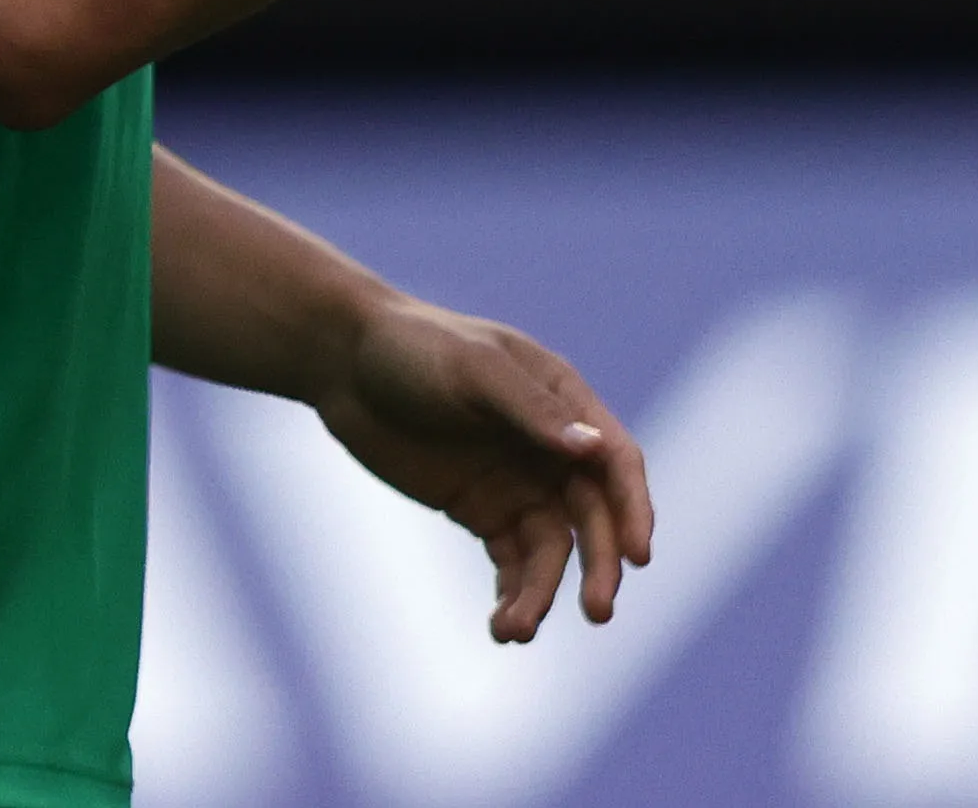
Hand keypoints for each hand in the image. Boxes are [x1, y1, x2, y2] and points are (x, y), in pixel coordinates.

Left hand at [314, 296, 653, 641]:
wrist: (339, 361)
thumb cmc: (410, 346)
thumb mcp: (471, 369)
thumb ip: (529, 409)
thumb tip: (592, 449)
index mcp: (562, 401)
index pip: (615, 462)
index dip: (633, 509)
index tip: (638, 557)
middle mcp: (551, 449)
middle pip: (592, 517)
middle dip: (599, 566)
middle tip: (597, 611)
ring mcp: (517, 483)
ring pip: (551, 551)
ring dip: (543, 593)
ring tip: (517, 631)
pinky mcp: (481, 510)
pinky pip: (510, 562)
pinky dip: (512, 594)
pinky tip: (501, 626)